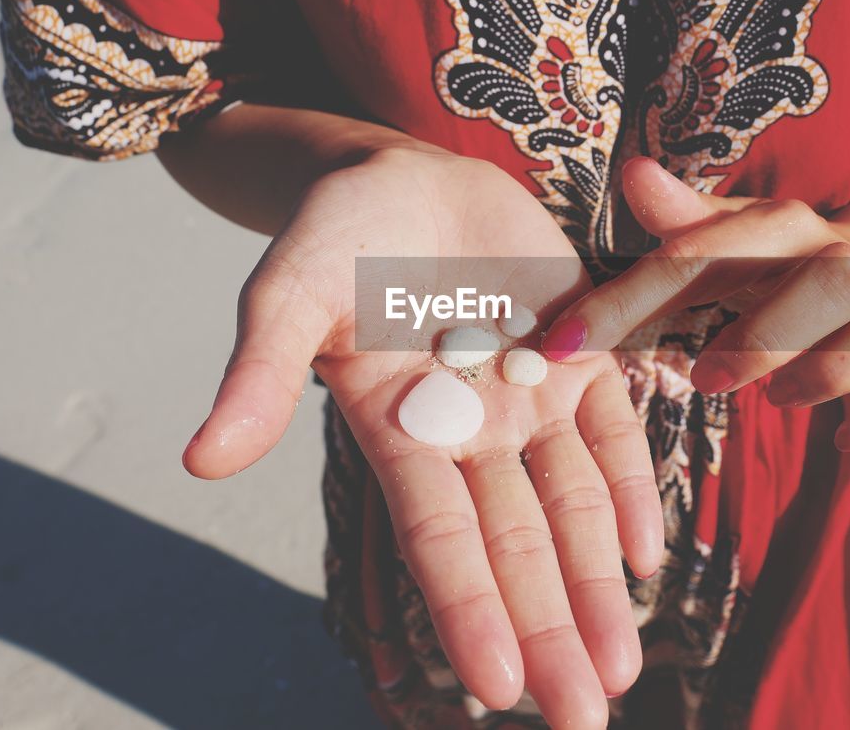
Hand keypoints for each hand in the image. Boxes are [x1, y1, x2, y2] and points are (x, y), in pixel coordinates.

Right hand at [184, 148, 661, 726]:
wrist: (401, 174)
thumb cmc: (335, 233)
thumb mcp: (290, 292)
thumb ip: (262, 374)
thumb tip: (200, 462)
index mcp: (399, 432)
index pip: (439, 539)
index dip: (470, 608)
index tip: (501, 687)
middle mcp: (469, 433)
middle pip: (516, 544)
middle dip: (549, 628)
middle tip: (582, 718)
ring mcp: (530, 396)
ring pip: (573, 505)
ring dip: (599, 583)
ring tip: (620, 669)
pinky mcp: (581, 353)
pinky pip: (613, 430)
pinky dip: (633, 488)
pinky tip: (649, 554)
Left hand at [540, 157, 849, 451]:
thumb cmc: (789, 258)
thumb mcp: (734, 238)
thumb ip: (684, 224)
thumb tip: (631, 173)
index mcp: (781, 229)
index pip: (697, 253)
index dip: (625, 301)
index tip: (559, 348)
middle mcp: (846, 258)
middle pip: (824, 283)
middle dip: (766, 336)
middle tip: (707, 379)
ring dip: (835, 372)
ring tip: (784, 401)